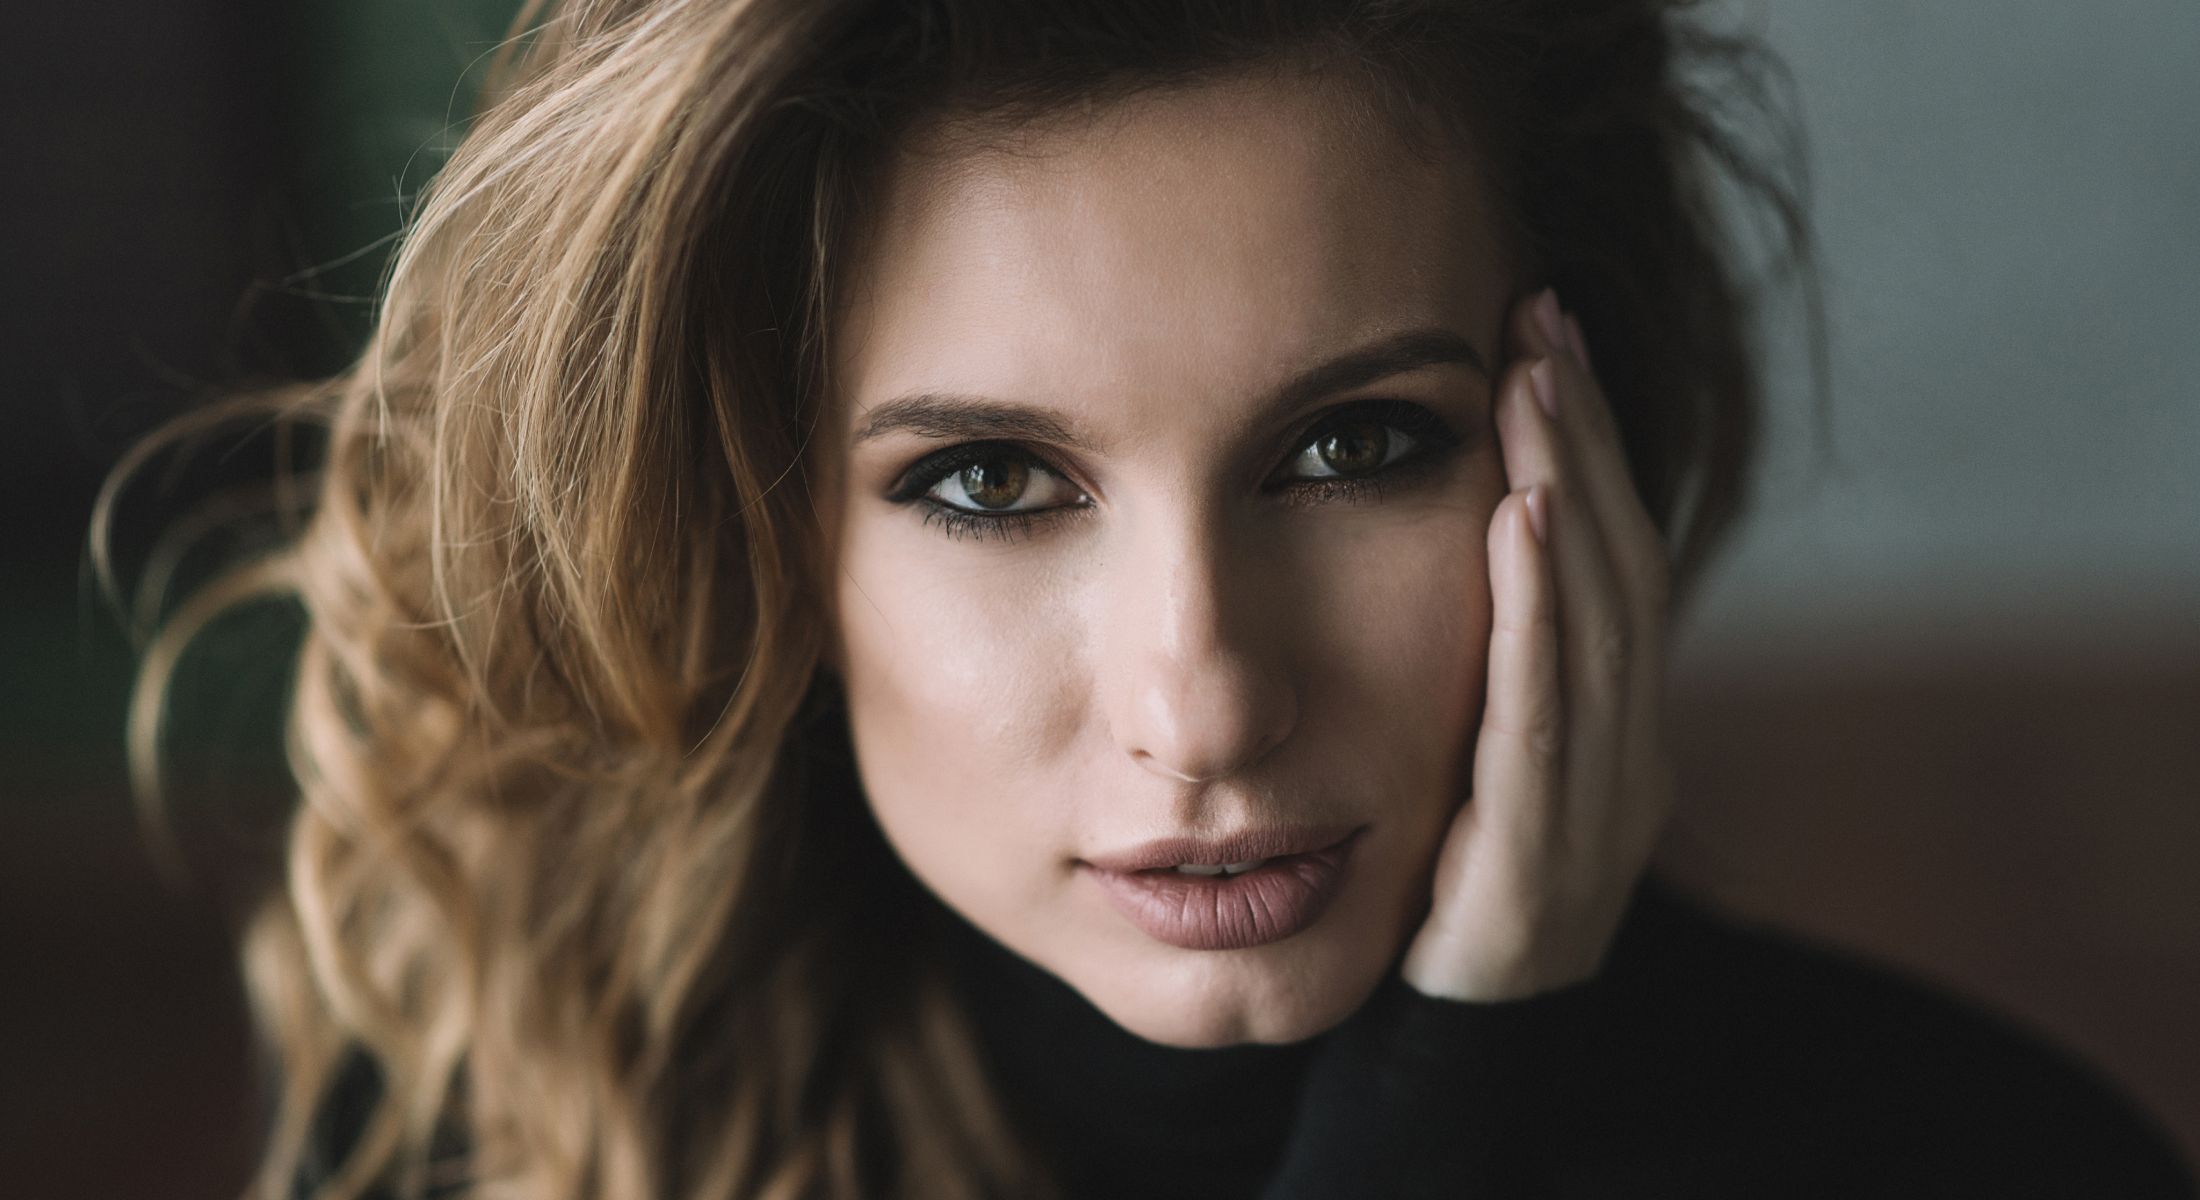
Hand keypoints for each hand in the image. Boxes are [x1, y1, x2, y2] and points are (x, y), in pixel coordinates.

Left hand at [1399, 288, 1678, 1001]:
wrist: (1437, 1040)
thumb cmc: (1439, 877)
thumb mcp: (1461, 751)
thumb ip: (1479, 655)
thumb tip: (1453, 514)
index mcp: (1607, 721)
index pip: (1605, 557)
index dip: (1583, 442)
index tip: (1539, 330)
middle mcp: (1624, 752)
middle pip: (1613, 567)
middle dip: (1580, 436)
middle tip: (1541, 315)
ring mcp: (1601, 808)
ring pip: (1598, 623)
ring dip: (1570, 489)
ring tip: (1536, 382)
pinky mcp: (1549, 863)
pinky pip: (1547, 717)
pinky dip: (1542, 613)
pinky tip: (1523, 521)